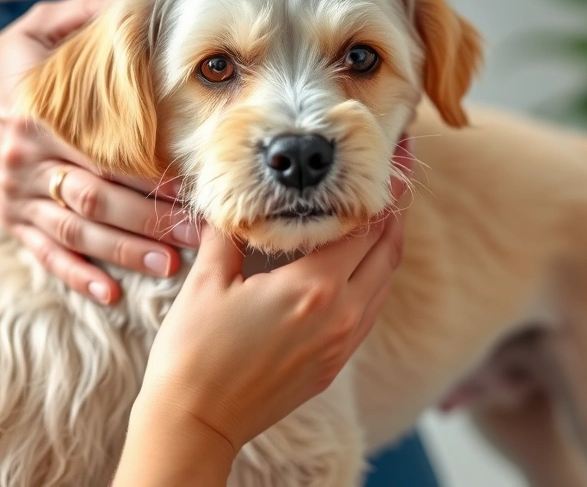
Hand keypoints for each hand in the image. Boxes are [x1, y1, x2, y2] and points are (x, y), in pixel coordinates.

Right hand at [0, 0, 198, 303]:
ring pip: (74, 233)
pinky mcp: (10, 218)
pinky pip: (44, 254)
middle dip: (148, 221)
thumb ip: (85, 16)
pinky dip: (76, 277)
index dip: (146, 174)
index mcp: (37, 115)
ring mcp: (15, 195)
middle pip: (94, 199)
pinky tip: (111, 294)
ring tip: (169, 267)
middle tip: (196, 235)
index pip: (102, 152)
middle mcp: (24, 161)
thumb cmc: (10, 60)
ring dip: (123, 253)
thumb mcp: (41, 27)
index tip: (191, 187)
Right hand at [129, 139, 412, 456]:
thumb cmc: (194, 352)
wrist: (195, 422)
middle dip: (392, 215)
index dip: (380, 192)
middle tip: (392, 184)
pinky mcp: (335, 365)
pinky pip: (369, 312)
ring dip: (385, 249)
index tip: (390, 165)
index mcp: (314, 287)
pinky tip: (353, 267)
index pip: (364, 227)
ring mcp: (342, 344)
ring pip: (384, 284)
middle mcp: (342, 315)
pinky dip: (372, 281)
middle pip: (387, 253)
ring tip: (377, 219)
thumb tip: (237, 201)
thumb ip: (230, 233)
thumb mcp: (207, 280)